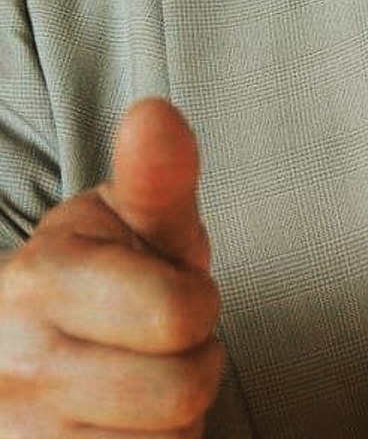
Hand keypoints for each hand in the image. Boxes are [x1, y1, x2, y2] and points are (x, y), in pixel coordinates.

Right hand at [0, 98, 222, 435]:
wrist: (40, 351)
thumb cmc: (116, 275)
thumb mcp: (137, 220)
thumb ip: (157, 175)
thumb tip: (153, 112)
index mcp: (37, 281)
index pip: (179, 314)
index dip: (197, 306)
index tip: (169, 296)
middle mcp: (10, 367)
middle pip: (181, 391)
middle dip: (191, 367)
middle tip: (157, 349)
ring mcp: (16, 437)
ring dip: (170, 426)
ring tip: (135, 391)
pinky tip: (119, 432)